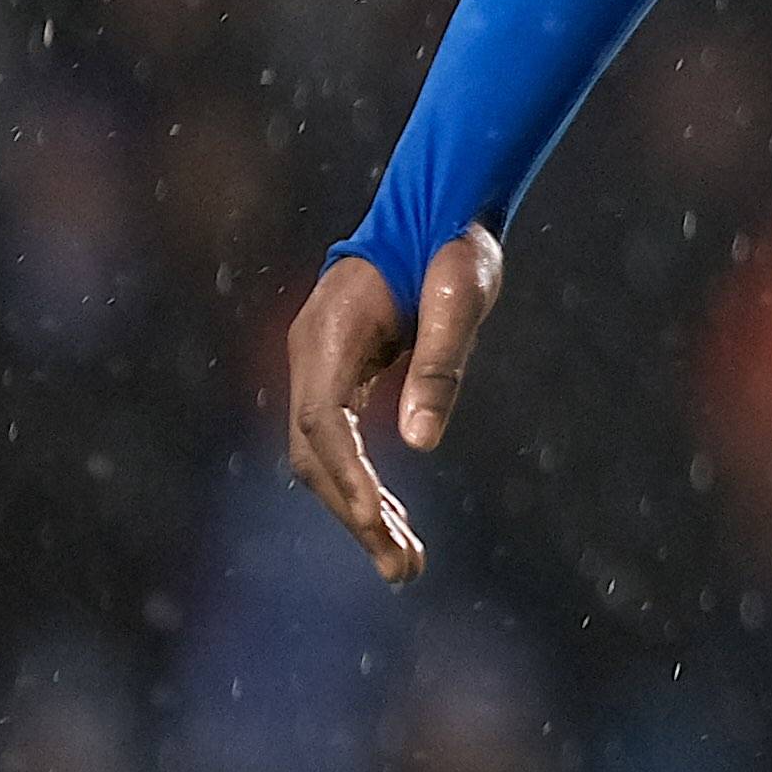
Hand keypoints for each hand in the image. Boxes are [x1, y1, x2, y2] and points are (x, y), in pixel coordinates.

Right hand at [284, 227, 503, 585]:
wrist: (444, 204)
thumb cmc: (455, 243)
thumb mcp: (461, 295)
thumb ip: (441, 362)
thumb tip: (422, 442)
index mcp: (328, 334)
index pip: (321, 422)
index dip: (346, 476)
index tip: (377, 521)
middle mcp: (311, 354)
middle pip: (316, 454)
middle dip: (356, 513)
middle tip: (405, 567)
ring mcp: (320, 366)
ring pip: (324, 457)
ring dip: (360, 510)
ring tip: (406, 563)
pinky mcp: (341, 375)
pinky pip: (341, 443)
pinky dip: (365, 483)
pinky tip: (393, 522)